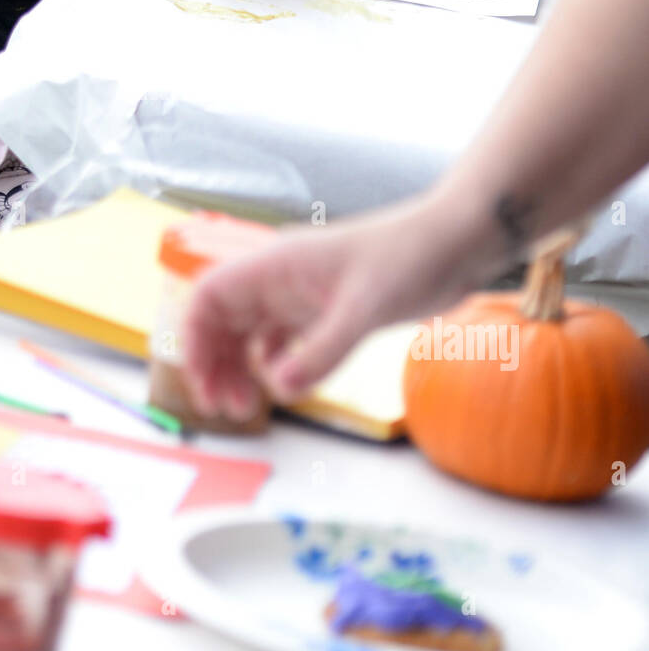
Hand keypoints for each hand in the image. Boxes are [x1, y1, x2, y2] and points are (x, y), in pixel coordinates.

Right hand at [181, 190, 495, 420]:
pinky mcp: (326, 309)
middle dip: (215, 364)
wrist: (456, 241)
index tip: (202, 379)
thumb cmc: (410, 257)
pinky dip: (273, 364)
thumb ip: (322, 351)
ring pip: (249, 332)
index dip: (195, 337)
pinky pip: (282, 339)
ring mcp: (302, 294)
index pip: (209, 295)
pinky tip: (284, 386)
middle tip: (228, 409)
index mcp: (276, 265)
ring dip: (240, 368)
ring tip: (249, 406)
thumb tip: (277, 389)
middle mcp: (280, 279)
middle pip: (222, 320)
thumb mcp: (366, 308)